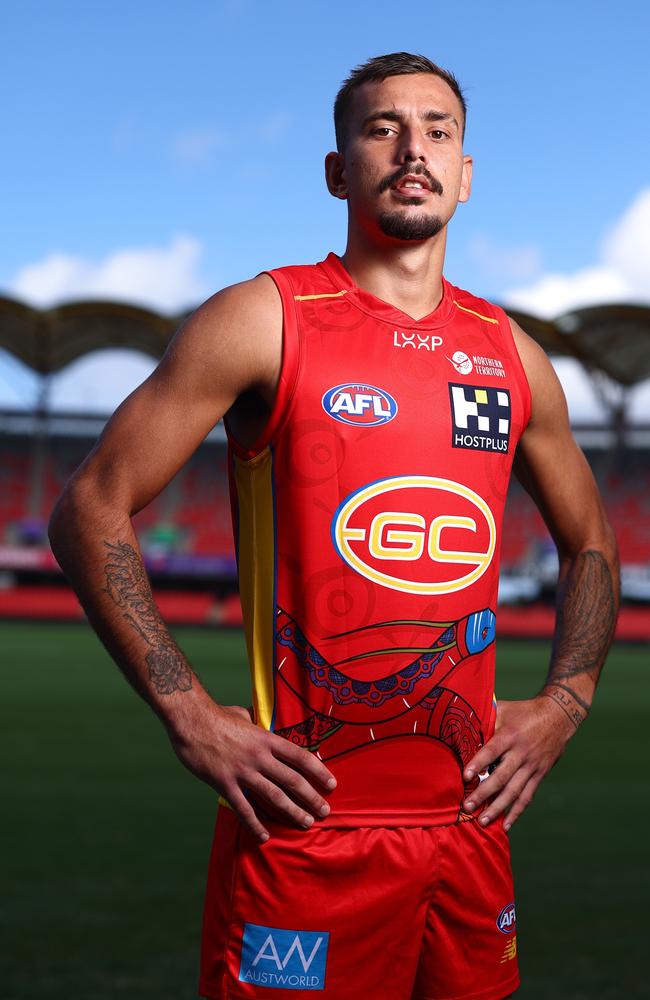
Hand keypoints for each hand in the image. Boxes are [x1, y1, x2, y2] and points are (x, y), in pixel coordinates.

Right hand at [167, 697, 336, 842]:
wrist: (192, 720)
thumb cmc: (217, 715)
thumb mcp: (244, 715)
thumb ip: (256, 722)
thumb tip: (260, 719)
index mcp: (266, 739)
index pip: (300, 757)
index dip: (319, 771)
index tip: (331, 784)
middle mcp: (259, 756)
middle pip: (292, 780)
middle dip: (311, 798)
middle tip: (324, 811)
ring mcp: (243, 771)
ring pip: (274, 796)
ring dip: (292, 812)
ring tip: (306, 823)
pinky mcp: (225, 784)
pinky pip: (244, 809)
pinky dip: (255, 824)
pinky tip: (264, 836)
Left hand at [462, 695, 575, 830]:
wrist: (558, 716)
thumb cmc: (524, 711)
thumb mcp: (505, 709)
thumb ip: (486, 717)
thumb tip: (462, 721)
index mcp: (510, 735)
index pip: (492, 751)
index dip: (478, 763)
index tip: (466, 777)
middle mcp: (521, 753)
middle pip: (501, 776)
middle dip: (483, 793)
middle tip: (467, 807)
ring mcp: (532, 766)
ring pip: (514, 791)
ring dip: (498, 808)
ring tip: (483, 821)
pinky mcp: (540, 774)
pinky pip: (527, 796)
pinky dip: (517, 812)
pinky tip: (506, 824)